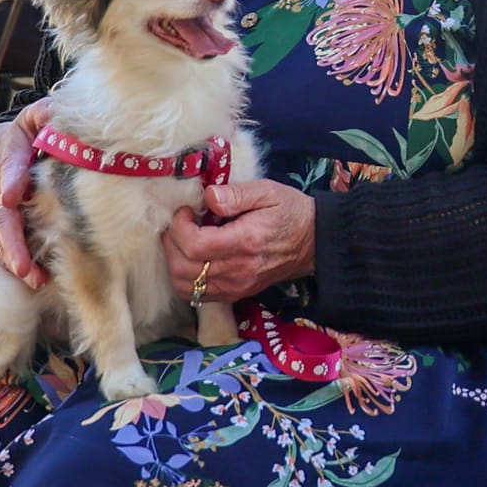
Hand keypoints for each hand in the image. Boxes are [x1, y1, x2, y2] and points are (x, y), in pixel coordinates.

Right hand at [0, 98, 51, 288]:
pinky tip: (33, 279)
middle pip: (1, 213)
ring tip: (33, 279)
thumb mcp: (35, 116)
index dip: (11, 180)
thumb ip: (45, 113)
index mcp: (10, 151)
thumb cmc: (26, 133)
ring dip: (14, 257)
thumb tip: (54, 109)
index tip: (13, 196)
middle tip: (23, 264)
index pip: (9, 164)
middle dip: (11, 239)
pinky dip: (13, 261)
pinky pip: (1, 243)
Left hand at [162, 180, 316, 303]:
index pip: (195, 245)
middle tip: (180, 224)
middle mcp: (238, 270)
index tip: (186, 211)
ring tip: (183, 241)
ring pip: (185, 285)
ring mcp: (236, 286)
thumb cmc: (290, 212)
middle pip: (183, 268)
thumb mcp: (267, 192)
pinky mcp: (235, 294)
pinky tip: (193, 258)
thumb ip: (235, 194)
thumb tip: (207, 197)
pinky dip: (185, 278)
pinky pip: (197, 295)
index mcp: (245, 241)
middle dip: (171, 244)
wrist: (314, 242)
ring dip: (175, 262)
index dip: (179, 227)